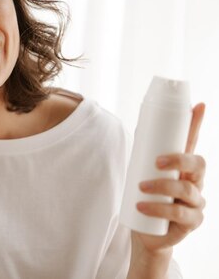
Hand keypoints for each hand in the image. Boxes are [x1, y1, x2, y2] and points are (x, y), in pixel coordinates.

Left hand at [132, 103, 205, 254]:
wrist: (147, 233)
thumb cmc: (146, 199)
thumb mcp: (142, 175)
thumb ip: (143, 154)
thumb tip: (139, 126)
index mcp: (183, 167)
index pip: (192, 142)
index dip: (196, 124)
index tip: (198, 105)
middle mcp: (195, 182)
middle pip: (198, 163)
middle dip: (178, 159)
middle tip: (156, 162)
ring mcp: (196, 202)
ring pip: (187, 188)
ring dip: (162, 186)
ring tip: (140, 188)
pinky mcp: (191, 221)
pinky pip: (179, 212)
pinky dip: (159, 207)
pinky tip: (142, 205)